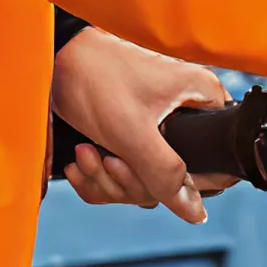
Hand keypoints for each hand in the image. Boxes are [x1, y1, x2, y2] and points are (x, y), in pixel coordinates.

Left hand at [50, 26, 234, 222]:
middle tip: (108, 159)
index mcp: (200, 101)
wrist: (51, 53)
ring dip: (107, 179)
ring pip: (142, 180)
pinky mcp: (127, 132)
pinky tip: (79, 159)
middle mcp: (183, 112)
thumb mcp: (132, 132)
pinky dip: (96, 175)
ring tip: (86, 152)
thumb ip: (166, 175)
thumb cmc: (94, 75)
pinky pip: (120, 174)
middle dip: (130, 181)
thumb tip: (196, 212)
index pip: (215, 165)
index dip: (183, 184)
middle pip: (170, 179)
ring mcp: (154, 124)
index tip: (148, 174)